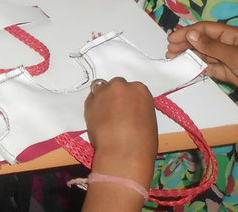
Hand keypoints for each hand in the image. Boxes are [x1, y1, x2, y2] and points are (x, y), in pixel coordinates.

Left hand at [83, 77, 155, 211]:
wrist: (124, 154)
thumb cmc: (143, 143)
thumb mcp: (148, 121)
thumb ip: (138, 110)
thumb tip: (130, 112)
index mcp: (140, 90)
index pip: (133, 88)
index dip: (130, 99)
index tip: (128, 108)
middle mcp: (121, 86)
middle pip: (117, 85)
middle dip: (116, 95)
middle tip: (116, 111)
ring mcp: (103, 93)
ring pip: (101, 88)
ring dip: (103, 97)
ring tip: (105, 113)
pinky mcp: (89, 103)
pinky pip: (91, 100)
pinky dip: (93, 106)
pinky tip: (98, 119)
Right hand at [166, 22, 237, 107]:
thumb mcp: (233, 55)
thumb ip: (210, 46)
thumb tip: (190, 34)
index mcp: (231, 35)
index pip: (204, 30)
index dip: (188, 33)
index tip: (172, 39)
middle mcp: (228, 45)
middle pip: (203, 41)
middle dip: (186, 44)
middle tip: (170, 51)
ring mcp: (229, 59)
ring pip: (206, 55)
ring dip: (191, 56)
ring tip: (175, 59)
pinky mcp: (231, 73)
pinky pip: (212, 68)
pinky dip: (200, 68)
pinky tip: (190, 69)